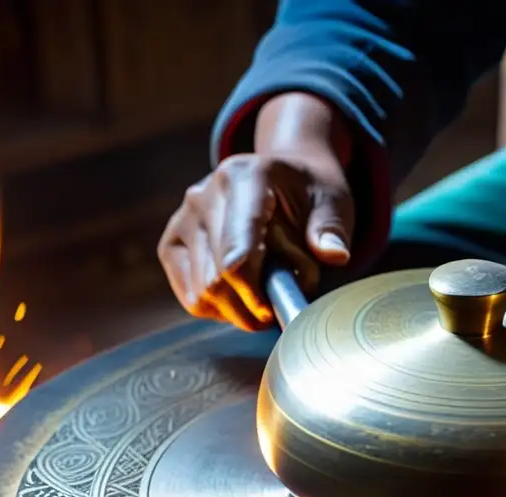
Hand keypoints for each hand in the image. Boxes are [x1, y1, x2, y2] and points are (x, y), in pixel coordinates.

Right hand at [157, 93, 354, 330]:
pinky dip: (219, 310)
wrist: (280, 179)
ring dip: (238, 310)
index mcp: (243, 177)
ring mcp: (183, 219)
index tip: (273, 310)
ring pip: (202, 294)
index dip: (253, 291)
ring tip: (264, 297)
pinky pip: (191, 298)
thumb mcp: (333, 202)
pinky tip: (242, 296)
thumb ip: (331, 228)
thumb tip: (334, 255)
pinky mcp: (171, 245)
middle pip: (217, 279)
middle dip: (251, 306)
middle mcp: (203, 194)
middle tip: (278, 310)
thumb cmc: (309, 194)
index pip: (237, 251)